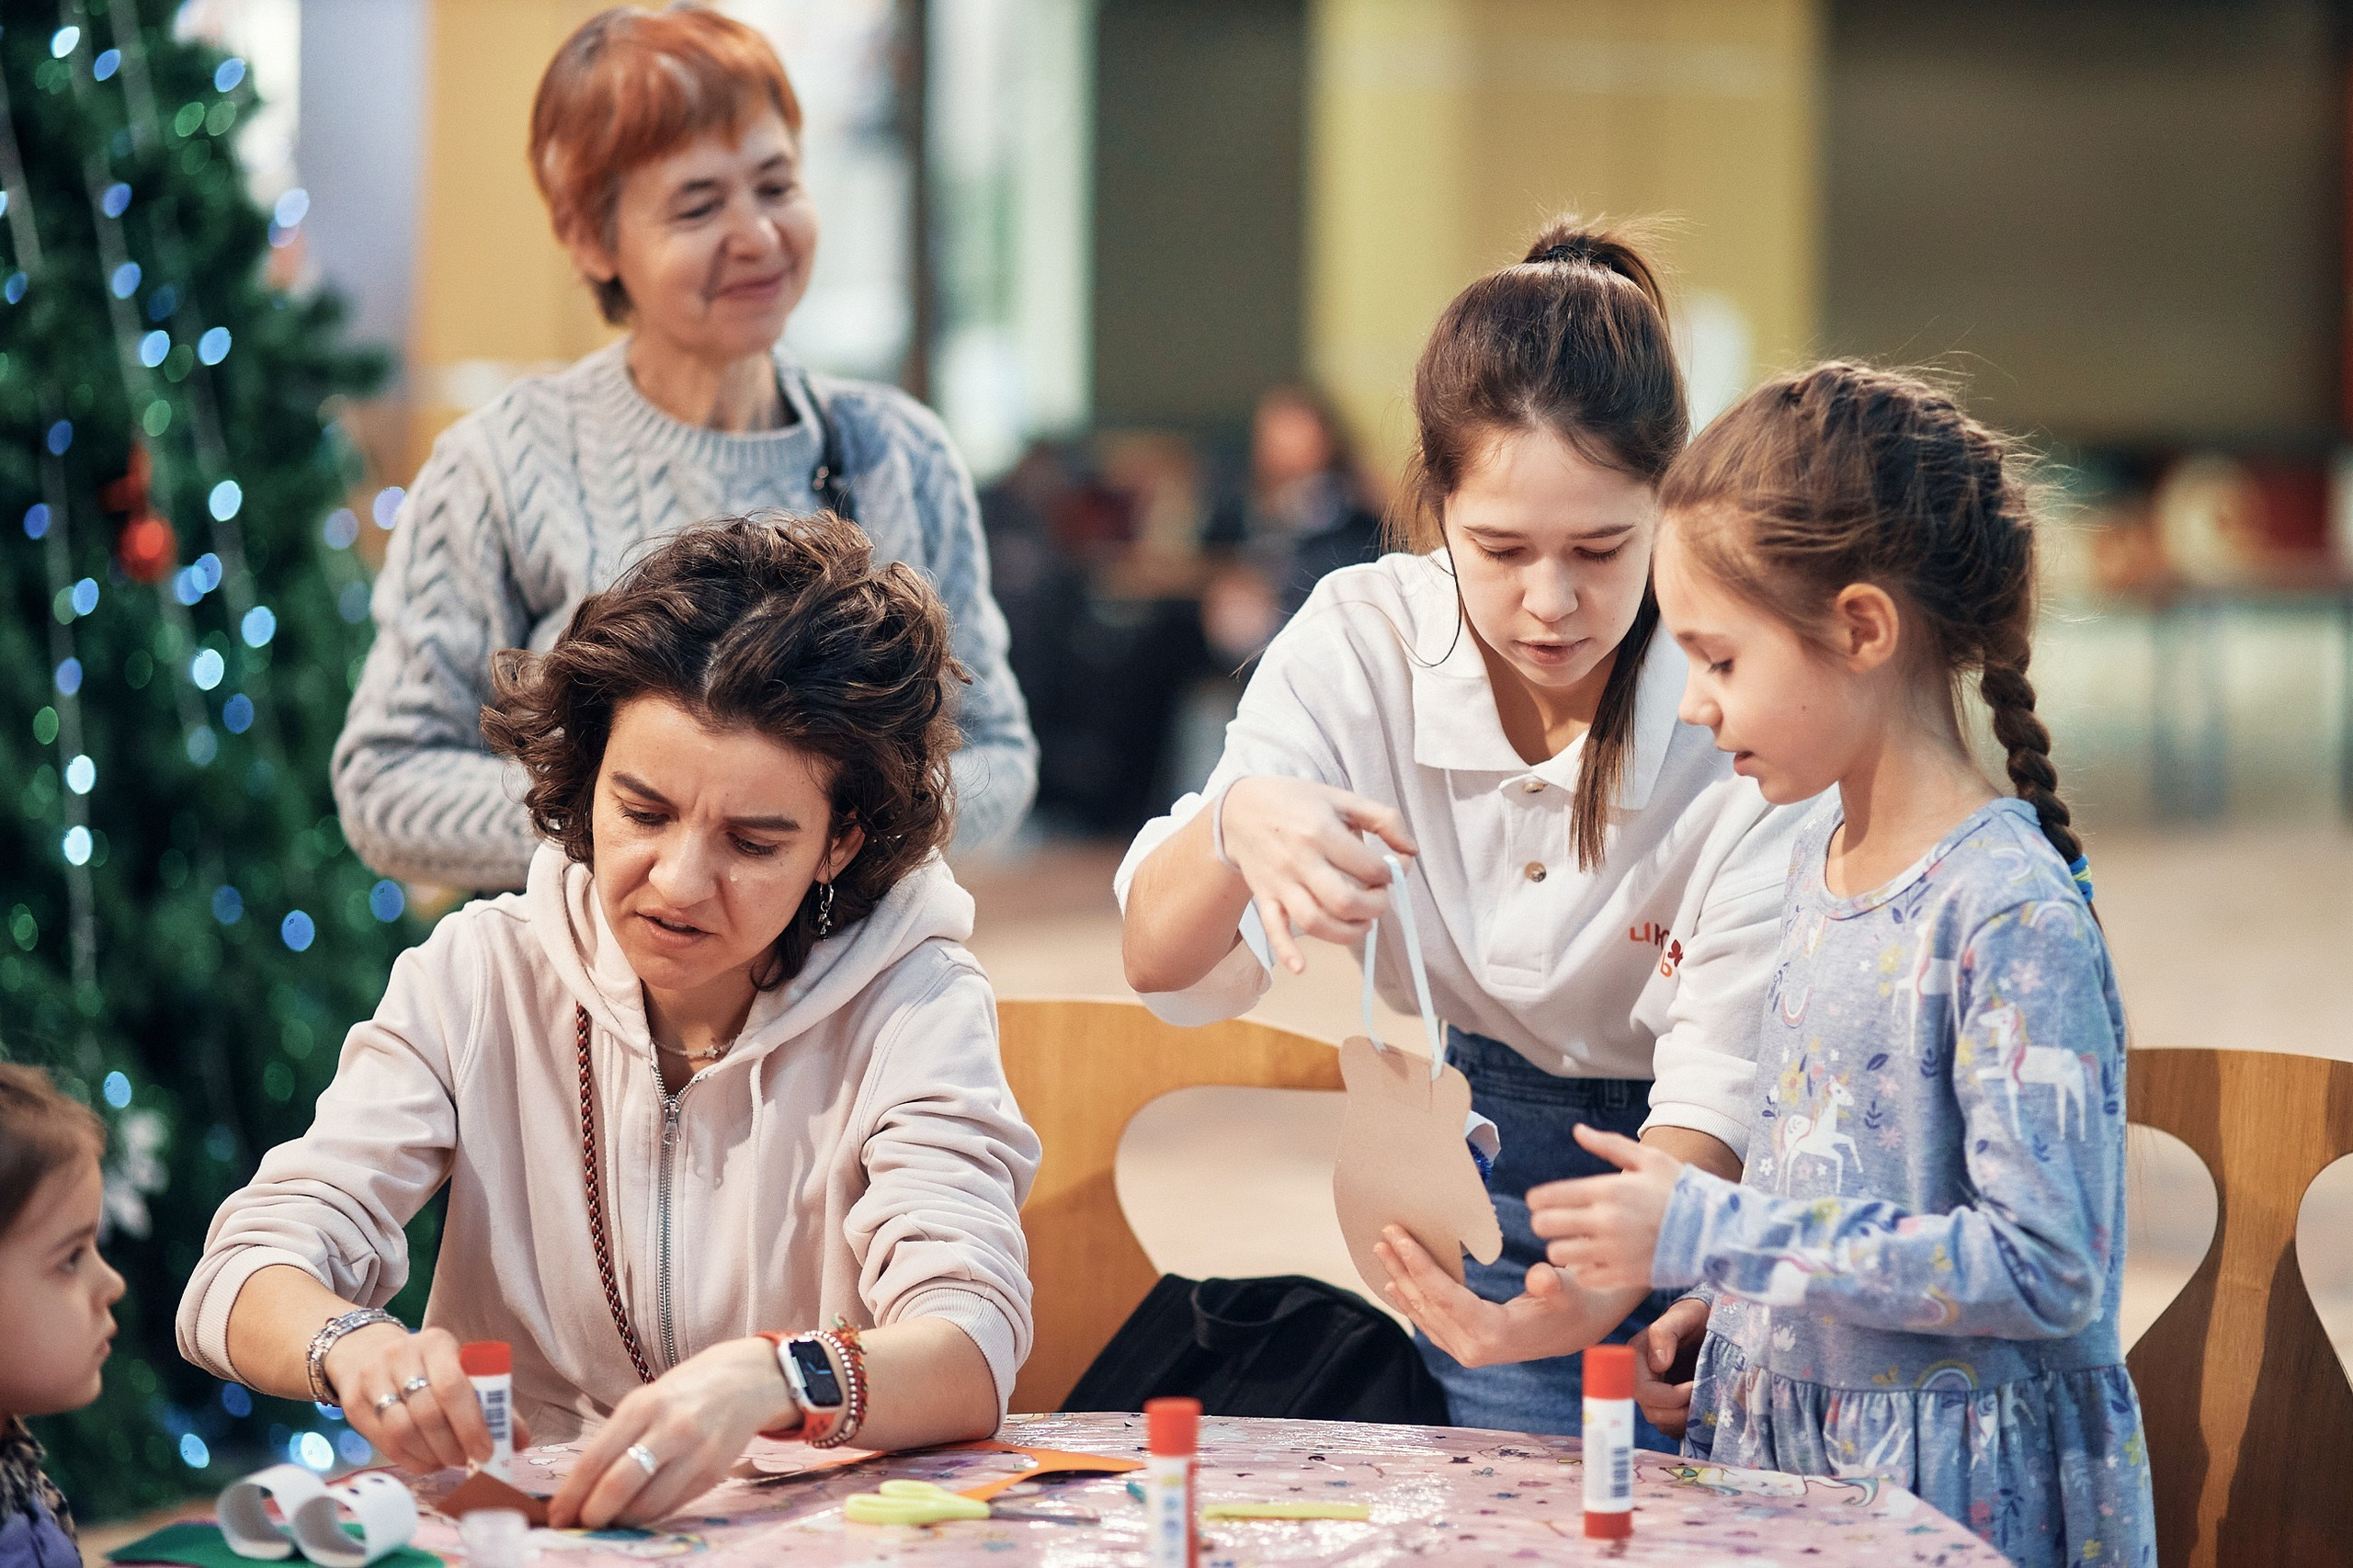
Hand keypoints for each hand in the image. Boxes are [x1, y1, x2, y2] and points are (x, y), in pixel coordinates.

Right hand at [324, 1323, 528, 1473]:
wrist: (368, 1351)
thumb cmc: (428, 1368)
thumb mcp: (461, 1371)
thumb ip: (492, 1404)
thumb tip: (520, 1442)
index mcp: (436, 1343)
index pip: (454, 1386)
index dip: (471, 1425)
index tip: (485, 1452)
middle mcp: (401, 1355)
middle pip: (428, 1413)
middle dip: (451, 1446)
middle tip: (464, 1461)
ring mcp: (372, 1377)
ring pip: (402, 1431)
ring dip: (430, 1456)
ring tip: (445, 1461)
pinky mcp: (353, 1402)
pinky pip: (383, 1441)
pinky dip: (409, 1460)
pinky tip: (425, 1461)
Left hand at [549, 1338, 795, 1528]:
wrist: (744, 1381)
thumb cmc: (683, 1392)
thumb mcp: (644, 1401)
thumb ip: (615, 1440)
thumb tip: (580, 1488)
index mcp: (643, 1406)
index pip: (595, 1461)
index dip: (571, 1495)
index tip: (555, 1515)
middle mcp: (669, 1429)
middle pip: (618, 1486)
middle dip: (591, 1515)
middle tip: (578, 1526)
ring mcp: (695, 1453)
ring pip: (646, 1506)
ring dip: (620, 1521)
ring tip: (609, 1519)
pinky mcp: (714, 1473)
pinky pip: (672, 1506)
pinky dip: (649, 1516)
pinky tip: (639, 1511)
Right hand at [1218, 777, 1416, 973]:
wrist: (1239, 808)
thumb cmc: (1296, 802)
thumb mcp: (1341, 798)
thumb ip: (1383, 818)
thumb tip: (1411, 851)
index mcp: (1321, 831)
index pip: (1368, 867)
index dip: (1391, 874)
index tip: (1392, 871)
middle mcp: (1300, 859)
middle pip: (1344, 901)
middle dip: (1374, 907)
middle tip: (1380, 899)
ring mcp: (1280, 882)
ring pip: (1314, 921)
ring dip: (1346, 933)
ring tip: (1362, 924)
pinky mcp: (1265, 897)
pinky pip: (1273, 929)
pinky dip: (1286, 952)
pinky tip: (1302, 967)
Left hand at [1373, 1226, 1642, 1367]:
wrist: (1578, 1330)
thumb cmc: (1573, 1304)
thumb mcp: (1568, 1291)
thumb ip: (1553, 1285)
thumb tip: (1541, 1278)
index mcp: (1493, 1335)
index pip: (1445, 1296)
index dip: (1419, 1265)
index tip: (1398, 1237)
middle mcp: (1473, 1349)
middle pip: (1427, 1303)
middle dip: (1402, 1268)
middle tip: (1382, 1235)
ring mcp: (1466, 1351)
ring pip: (1423, 1312)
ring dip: (1401, 1280)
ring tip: (1382, 1251)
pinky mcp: (1465, 1347)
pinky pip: (1429, 1322)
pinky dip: (1411, 1300)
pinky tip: (1396, 1283)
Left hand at [1527, 1124, 1684, 1292]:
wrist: (1715, 1230)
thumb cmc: (1681, 1190)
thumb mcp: (1648, 1159)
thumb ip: (1608, 1145)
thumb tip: (1578, 1130)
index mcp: (1607, 1190)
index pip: (1549, 1196)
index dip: (1537, 1200)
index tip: (1540, 1201)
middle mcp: (1605, 1221)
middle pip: (1545, 1226)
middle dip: (1544, 1222)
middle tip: (1554, 1221)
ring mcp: (1613, 1251)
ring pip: (1559, 1253)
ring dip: (1561, 1246)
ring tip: (1574, 1241)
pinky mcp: (1623, 1275)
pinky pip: (1583, 1275)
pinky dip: (1583, 1268)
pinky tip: (1594, 1258)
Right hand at [1630, 1296, 1708, 1439]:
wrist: (1707, 1323)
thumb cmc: (1694, 1316)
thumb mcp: (1683, 1316)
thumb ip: (1665, 1333)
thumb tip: (1658, 1363)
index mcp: (1637, 1357)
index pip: (1643, 1390)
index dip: (1671, 1396)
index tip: (1695, 1387)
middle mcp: (1641, 1377)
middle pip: (1652, 1411)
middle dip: (1679, 1412)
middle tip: (1705, 1402)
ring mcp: (1654, 1392)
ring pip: (1661, 1421)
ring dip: (1684, 1421)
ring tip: (1706, 1407)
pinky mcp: (1667, 1403)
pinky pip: (1670, 1425)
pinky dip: (1686, 1425)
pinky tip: (1702, 1412)